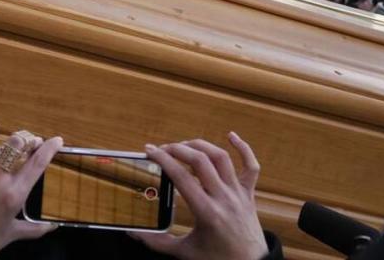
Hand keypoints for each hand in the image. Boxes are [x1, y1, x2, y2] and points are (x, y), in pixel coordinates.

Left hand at [0, 128, 62, 257]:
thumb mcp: (13, 233)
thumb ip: (36, 229)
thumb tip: (53, 227)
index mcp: (15, 195)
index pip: (37, 163)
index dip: (49, 148)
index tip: (56, 140)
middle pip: (18, 146)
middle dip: (29, 140)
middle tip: (34, 142)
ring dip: (11, 144)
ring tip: (17, 145)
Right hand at [131, 133, 266, 259]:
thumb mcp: (184, 252)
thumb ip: (157, 242)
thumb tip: (132, 233)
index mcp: (207, 213)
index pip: (181, 177)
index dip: (163, 160)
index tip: (149, 151)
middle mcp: (223, 198)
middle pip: (200, 161)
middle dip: (178, 149)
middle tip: (162, 149)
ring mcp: (238, 193)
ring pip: (221, 157)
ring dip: (200, 145)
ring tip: (184, 145)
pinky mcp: (249, 193)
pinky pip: (251, 166)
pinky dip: (243, 148)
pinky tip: (231, 135)